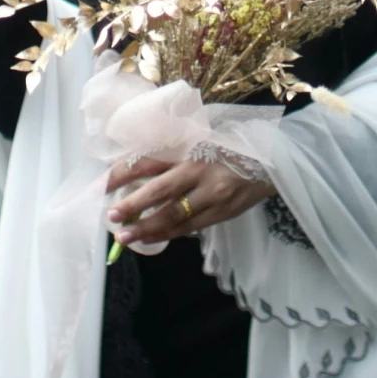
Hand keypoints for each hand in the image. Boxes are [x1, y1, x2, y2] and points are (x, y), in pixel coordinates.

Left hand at [107, 155, 274, 247]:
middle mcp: (201, 169)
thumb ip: (174, 151)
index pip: (151, 159)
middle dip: (134, 205)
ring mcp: (213, 193)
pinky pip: (192, 227)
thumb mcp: (201, 139)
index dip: (125, 172)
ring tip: (126, 237)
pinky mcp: (224, 212)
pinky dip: (170, 233)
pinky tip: (153, 238)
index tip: (102, 184)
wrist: (274, 160)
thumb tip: (138, 171)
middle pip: (161, 190)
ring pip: (175, 215)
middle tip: (112, 217)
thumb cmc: (231, 146)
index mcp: (191, 146)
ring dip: (148, 228)